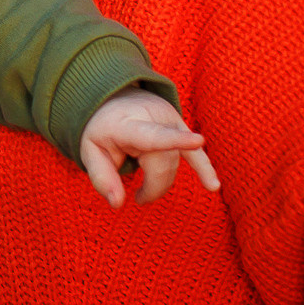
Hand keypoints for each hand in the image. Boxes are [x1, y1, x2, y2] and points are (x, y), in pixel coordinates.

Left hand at [77, 89, 219, 209]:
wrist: (113, 99)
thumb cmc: (102, 129)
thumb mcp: (90, 151)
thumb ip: (102, 178)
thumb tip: (118, 204)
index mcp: (127, 123)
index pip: (152, 134)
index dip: (174, 140)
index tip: (198, 141)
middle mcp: (153, 117)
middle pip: (164, 163)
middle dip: (153, 187)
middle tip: (138, 198)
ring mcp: (170, 119)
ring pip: (175, 162)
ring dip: (162, 181)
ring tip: (145, 190)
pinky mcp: (181, 126)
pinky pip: (195, 152)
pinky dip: (204, 169)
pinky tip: (213, 186)